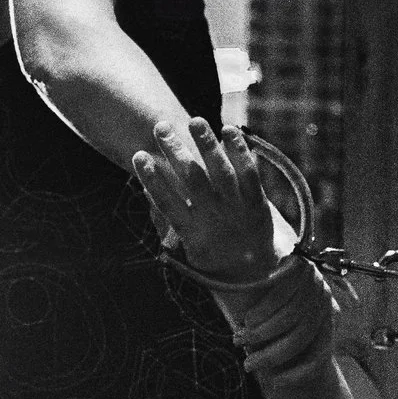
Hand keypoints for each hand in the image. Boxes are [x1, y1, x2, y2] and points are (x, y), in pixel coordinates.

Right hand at [131, 117, 283, 284]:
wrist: (256, 277)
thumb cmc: (214, 258)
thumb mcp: (189, 248)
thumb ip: (169, 224)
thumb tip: (149, 195)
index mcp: (192, 233)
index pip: (167, 203)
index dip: (152, 178)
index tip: (139, 154)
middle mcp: (214, 219)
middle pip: (193, 180)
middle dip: (175, 152)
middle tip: (160, 127)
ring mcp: (237, 211)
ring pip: (221, 172)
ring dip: (207, 145)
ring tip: (194, 121)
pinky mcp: (258, 204)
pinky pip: (250, 174)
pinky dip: (240, 152)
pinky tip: (229, 129)